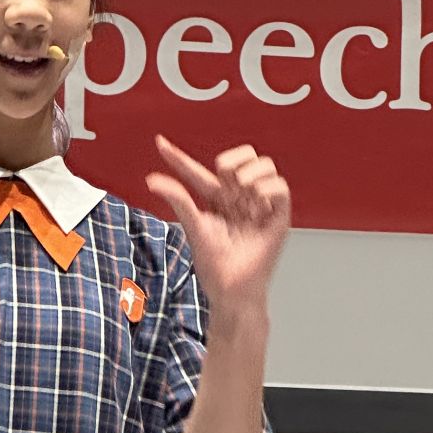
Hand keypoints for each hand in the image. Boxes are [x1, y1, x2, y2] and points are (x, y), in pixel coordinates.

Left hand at [145, 132, 290, 313]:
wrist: (232, 289)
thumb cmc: (214, 266)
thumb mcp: (194, 227)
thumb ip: (178, 200)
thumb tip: (152, 180)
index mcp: (216, 199)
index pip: (196, 172)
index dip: (179, 157)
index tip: (160, 144)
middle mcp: (239, 197)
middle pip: (242, 156)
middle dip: (231, 161)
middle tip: (223, 181)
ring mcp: (259, 205)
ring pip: (264, 164)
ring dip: (251, 173)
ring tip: (242, 194)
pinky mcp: (278, 215)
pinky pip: (280, 186)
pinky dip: (268, 188)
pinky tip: (257, 202)